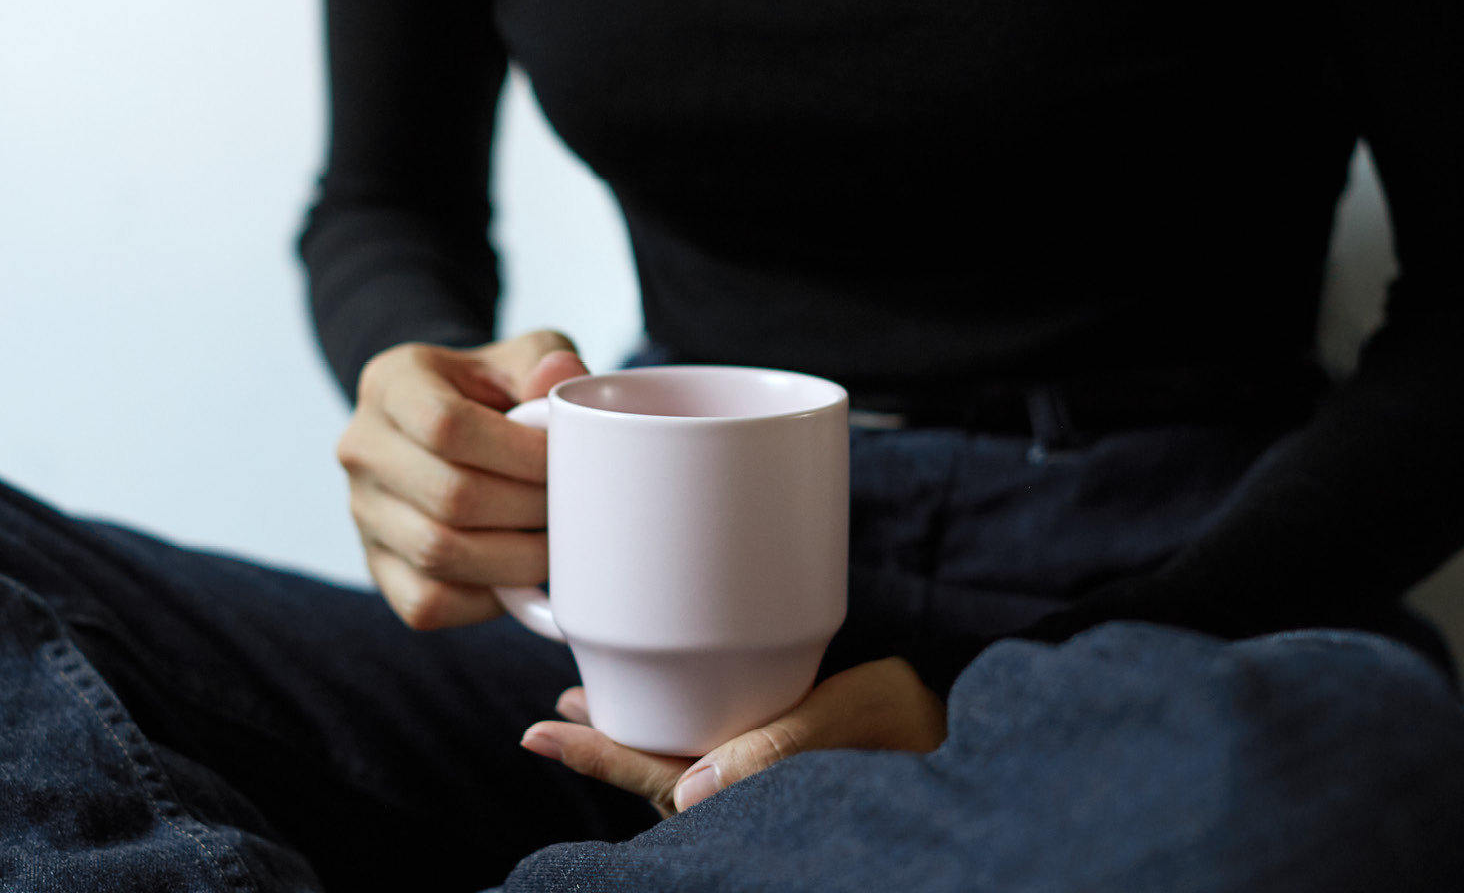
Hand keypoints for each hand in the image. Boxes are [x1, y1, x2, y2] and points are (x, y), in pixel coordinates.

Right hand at [338, 330, 589, 628]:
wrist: (445, 428)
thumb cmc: (492, 393)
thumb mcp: (518, 358)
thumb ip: (545, 361)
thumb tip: (561, 375)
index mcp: (391, 383)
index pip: (446, 425)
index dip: (519, 453)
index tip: (565, 459)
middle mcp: (362, 447)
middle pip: (449, 495)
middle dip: (529, 508)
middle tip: (571, 505)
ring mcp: (362, 512)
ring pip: (438, 553)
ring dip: (515, 558)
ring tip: (553, 539)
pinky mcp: (376, 566)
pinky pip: (427, 602)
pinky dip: (485, 598)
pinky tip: (517, 573)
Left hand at [520, 656, 947, 816]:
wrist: (971, 740)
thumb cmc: (918, 722)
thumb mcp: (851, 718)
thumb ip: (774, 749)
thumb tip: (686, 799)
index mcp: (759, 788)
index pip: (658, 777)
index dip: (597, 757)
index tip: (537, 735)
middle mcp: (752, 794)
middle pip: (657, 777)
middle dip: (602, 748)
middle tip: (548, 723)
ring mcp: (766, 784)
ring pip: (681, 772)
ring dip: (636, 742)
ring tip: (586, 710)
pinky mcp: (783, 768)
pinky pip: (714, 760)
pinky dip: (677, 738)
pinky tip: (659, 711)